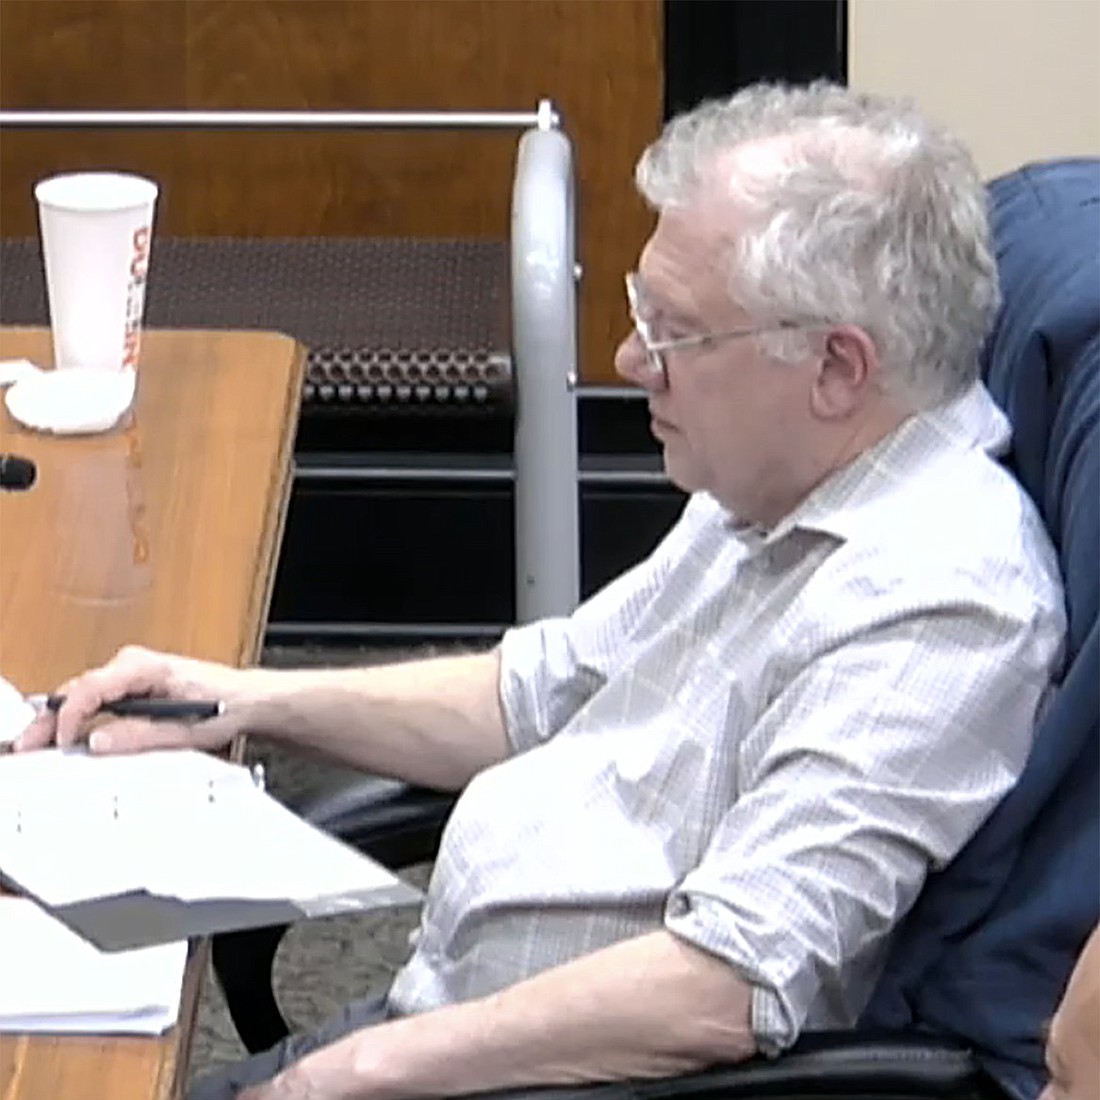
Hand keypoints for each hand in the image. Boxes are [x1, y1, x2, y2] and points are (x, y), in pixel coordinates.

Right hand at [15, 644, 248, 754]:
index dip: (70, 715)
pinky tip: (67, 734)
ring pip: (85, 692)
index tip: (62, 740)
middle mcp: (136, 663)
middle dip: (54, 719)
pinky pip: (97, 696)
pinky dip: (80, 714)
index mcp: (148, 668)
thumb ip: (140, 735)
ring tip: (42, 744)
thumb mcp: (185, 730)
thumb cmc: (226, 706)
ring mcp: (134, 671)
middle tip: (32, 747)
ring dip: (63, 717)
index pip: (93, 687)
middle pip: (81, 688)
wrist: (248, 699)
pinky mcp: (135, 682)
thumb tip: (100, 741)